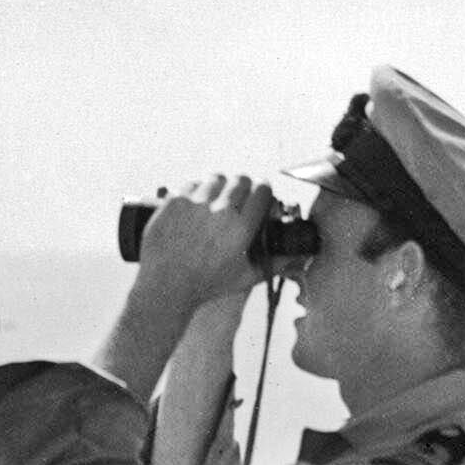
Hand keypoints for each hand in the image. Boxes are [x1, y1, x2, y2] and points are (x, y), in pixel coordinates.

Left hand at [133, 175, 271, 312]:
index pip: (263, 191)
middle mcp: (221, 212)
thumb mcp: (245, 279)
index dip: (264, 191)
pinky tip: (196, 203)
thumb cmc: (206, 286)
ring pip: (217, 178)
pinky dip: (196, 190)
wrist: (166, 286)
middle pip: (241, 180)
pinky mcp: (175, 201)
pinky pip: (192, 184)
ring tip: (216, 198)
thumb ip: (274, 265)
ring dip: (220, 185)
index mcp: (242, 228)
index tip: (261, 194)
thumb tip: (298, 258)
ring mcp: (196, 204)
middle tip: (239, 196)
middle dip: (244, 186)